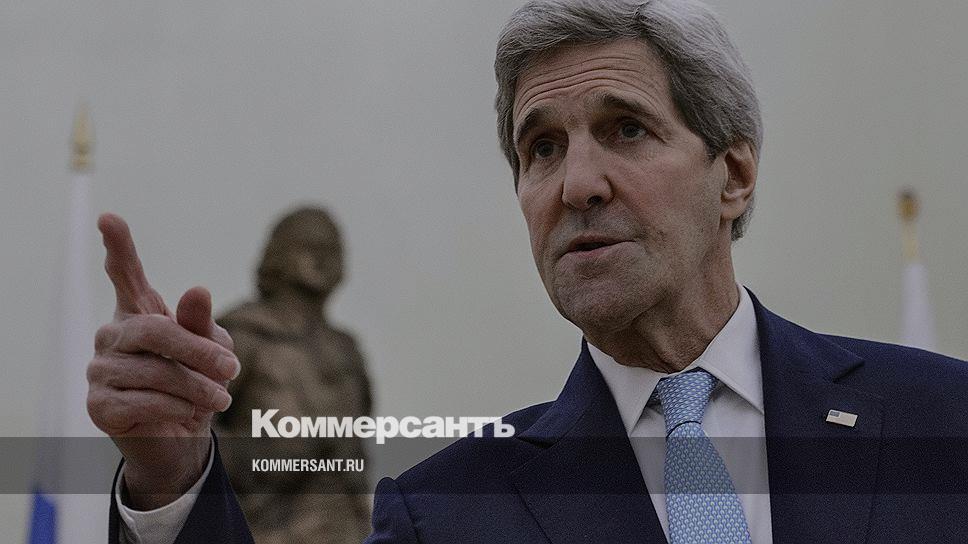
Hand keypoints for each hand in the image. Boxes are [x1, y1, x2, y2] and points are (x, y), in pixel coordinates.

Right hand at [86, 213, 240, 508]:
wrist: (183, 438)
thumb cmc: (197, 384)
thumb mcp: (211, 351)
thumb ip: (202, 325)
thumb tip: (196, 290)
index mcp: (139, 314)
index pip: (126, 276)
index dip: (119, 248)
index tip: (109, 218)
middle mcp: (112, 336)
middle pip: (155, 331)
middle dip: (199, 351)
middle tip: (233, 368)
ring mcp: (100, 370)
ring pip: (154, 371)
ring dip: (197, 387)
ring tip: (221, 398)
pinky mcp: (99, 406)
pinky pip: (145, 401)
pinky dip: (178, 408)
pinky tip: (191, 415)